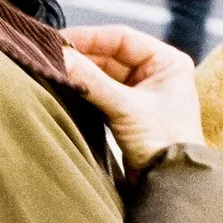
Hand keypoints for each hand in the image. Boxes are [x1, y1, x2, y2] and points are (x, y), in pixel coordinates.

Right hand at [61, 24, 205, 169]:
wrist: (172, 184)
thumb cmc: (164, 142)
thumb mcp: (126, 108)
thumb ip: (91, 81)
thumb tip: (59, 57)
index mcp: (167, 62)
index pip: (122, 38)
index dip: (90, 37)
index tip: (60, 41)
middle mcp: (155, 72)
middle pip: (109, 55)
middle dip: (81, 57)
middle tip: (50, 58)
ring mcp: (141, 93)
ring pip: (102, 74)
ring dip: (80, 74)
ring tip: (54, 71)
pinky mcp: (127, 112)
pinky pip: (101, 93)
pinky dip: (84, 90)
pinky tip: (65, 88)